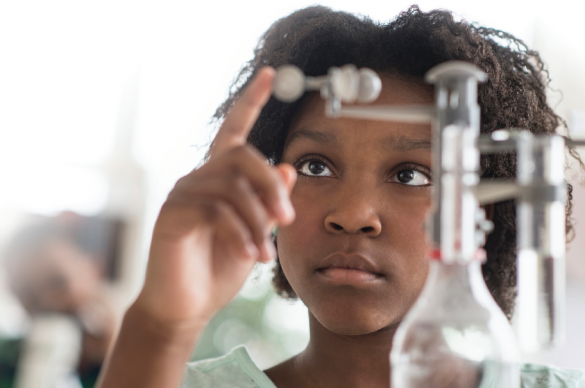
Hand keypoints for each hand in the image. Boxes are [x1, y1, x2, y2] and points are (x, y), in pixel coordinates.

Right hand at [134, 67, 295, 334]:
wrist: (186, 306)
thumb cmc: (220, 268)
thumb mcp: (256, 233)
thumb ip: (269, 202)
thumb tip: (288, 167)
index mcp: (220, 179)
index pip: (234, 131)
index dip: (250, 101)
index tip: (268, 75)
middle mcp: (199, 178)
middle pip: (241, 156)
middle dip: (271, 186)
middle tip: (288, 219)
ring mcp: (182, 194)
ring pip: (231, 185)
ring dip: (257, 219)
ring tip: (266, 252)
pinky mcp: (172, 214)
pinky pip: (215, 209)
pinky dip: (240, 233)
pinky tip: (250, 255)